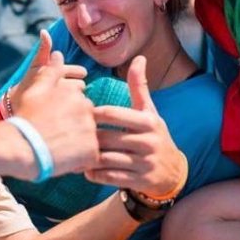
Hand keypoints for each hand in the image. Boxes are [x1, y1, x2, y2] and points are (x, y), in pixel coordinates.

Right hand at [12, 30, 98, 178]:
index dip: (66, 110)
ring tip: (60, 148)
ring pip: (90, 136)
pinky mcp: (92, 152)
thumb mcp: (36, 88)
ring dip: (80, 141)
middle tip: (57, 134)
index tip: (54, 119)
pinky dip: (82, 158)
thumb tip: (58, 52)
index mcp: (74, 92)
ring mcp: (90, 130)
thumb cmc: (25, 116)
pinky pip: (93, 155)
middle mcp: (86, 108)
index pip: (79, 99)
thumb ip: (51, 70)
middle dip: (76, 124)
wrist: (20, 146)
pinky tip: (66, 159)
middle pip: (87, 117)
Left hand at [85, 56, 185, 197]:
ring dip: (87, 157)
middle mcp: (147, 142)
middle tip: (67, 133)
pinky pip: (110, 177)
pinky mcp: (139, 181)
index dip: (92, 114)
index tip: (77, 112)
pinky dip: (94, 173)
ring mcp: (143, 164)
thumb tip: (139, 58)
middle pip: (107, 138)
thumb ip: (139, 86)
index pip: (113, 114)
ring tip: (72, 151)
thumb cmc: (154, 135)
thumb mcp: (149, 111)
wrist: (172, 172)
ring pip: (106, 159)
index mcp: (148, 122)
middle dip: (86, 136)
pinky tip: (84, 168)